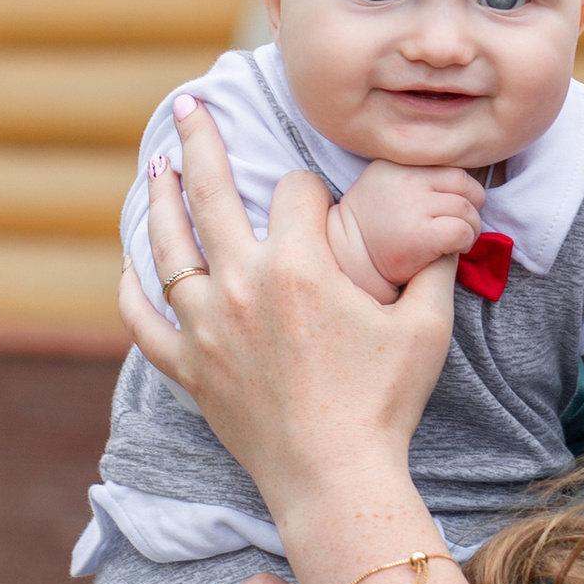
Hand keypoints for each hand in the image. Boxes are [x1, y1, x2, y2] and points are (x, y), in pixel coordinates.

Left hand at [126, 95, 453, 518]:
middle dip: (201, 141)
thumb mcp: (426, 327)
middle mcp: (243, 286)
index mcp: (301, 267)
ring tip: (154, 167)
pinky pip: (145, 320)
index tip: (321, 204)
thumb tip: (450, 223)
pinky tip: (133, 264)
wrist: (337, 479)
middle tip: (188, 104)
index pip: (295, 193)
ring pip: (168, 247)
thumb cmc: (385, 404)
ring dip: (160, 200)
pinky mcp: (189, 368)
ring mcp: (207, 327)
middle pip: (212, 192)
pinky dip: (134, 289)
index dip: (312, 189)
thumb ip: (433, 265)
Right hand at [340, 157, 486, 289]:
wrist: (350, 258)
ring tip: (456, 239)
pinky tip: (453, 249)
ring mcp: (414, 206)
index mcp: (401, 163)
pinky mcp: (420, 234)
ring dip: (471, 228)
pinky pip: (462, 231)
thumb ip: (421, 174)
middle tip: (462, 225)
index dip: (463, 191)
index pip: (453, 169)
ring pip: (467, 211)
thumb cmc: (375, 225)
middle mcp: (407, 179)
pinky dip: (465, 242)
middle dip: (473, 208)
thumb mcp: (388, 181)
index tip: (455, 207)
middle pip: (465, 186)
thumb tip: (466, 184)